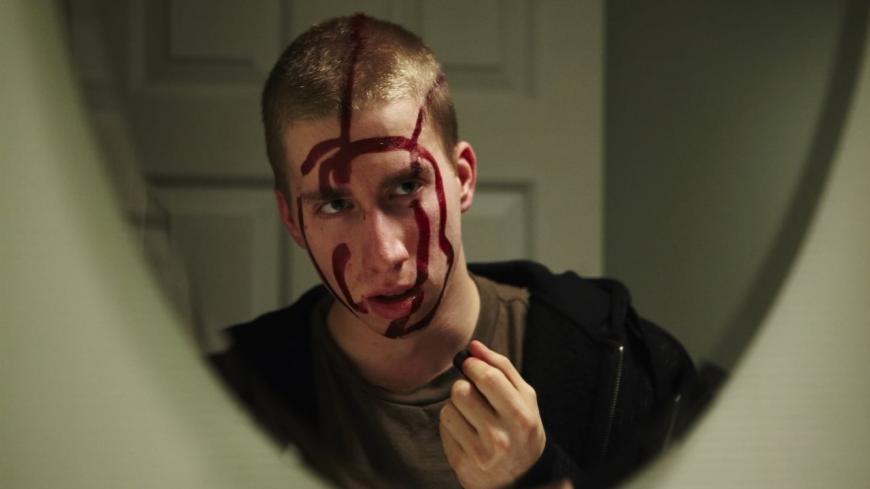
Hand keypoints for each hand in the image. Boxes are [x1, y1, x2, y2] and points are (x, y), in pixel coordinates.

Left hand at [439, 340, 545, 488]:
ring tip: (472, 415)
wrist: (521, 479)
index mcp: (520, 417)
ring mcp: (479, 454)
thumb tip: (474, 346)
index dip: (473, 365)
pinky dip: (452, 424)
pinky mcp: (461, 464)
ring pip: (448, 409)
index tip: (471, 365)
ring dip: (456, 406)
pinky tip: (467, 431)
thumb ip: (502, 368)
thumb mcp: (525, 398)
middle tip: (474, 393)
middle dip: (463, 385)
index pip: (488, 378)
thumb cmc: (522, 429)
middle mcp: (500, 438)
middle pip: (462, 391)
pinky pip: (443, 428)